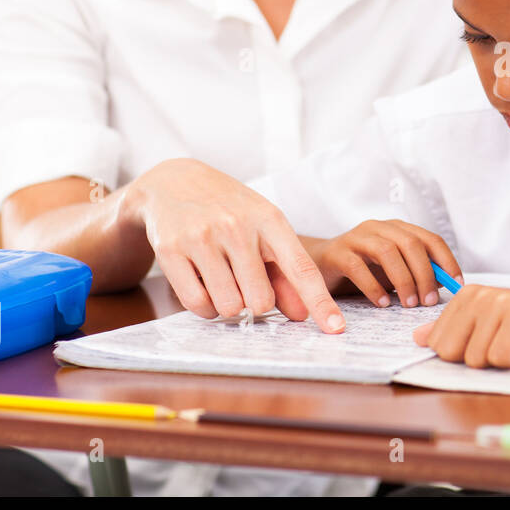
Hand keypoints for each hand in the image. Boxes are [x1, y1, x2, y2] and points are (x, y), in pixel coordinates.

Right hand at [122, 158, 342, 332]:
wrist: (175, 181)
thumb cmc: (231, 210)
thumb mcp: (264, 229)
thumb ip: (285, 272)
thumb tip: (302, 315)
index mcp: (269, 219)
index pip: (301, 268)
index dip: (320, 302)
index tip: (336, 329)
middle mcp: (237, 227)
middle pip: (261, 299)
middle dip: (258, 303)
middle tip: (246, 282)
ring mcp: (203, 237)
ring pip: (229, 306)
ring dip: (230, 306)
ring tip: (225, 281)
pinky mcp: (172, 251)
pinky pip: (198, 304)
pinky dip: (207, 309)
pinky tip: (207, 288)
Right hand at [307, 220, 463, 308]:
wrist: (320, 264)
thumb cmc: (363, 270)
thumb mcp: (393, 271)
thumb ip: (416, 273)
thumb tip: (444, 285)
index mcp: (397, 229)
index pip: (430, 239)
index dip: (446, 260)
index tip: (455, 284)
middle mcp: (379, 228)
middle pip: (410, 244)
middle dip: (424, 273)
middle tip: (428, 300)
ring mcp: (356, 237)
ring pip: (386, 251)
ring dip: (402, 279)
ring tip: (408, 303)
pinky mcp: (337, 252)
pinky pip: (358, 266)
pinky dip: (373, 287)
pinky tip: (382, 303)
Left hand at [412, 287, 509, 367]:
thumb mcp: (491, 325)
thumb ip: (454, 330)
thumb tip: (418, 338)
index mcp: (468, 296)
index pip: (439, 344)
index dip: (465, 354)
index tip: (491, 341)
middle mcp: (479, 296)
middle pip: (451, 353)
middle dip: (479, 358)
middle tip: (506, 343)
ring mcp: (500, 305)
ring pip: (476, 359)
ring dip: (502, 360)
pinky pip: (501, 358)